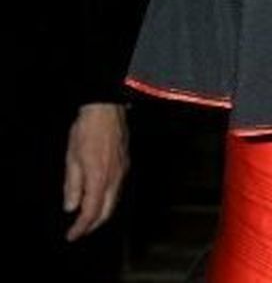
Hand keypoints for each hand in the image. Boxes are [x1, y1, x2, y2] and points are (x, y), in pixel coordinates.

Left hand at [63, 103, 128, 240]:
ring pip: (113, 201)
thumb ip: (72, 185)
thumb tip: (71, 206)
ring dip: (100, 213)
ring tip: (86, 218)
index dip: (81, 227)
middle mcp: (114, 178)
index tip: (71, 235)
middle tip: (79, 230)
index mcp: (99, 178)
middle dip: (93, 225)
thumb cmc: (86, 132)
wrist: (106, 110)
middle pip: (106, 211)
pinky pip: (117, 189)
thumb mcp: (71, 159)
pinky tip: (98, 198)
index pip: (91, 212)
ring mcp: (122, 171)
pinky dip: (107, 200)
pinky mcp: (125, 164)